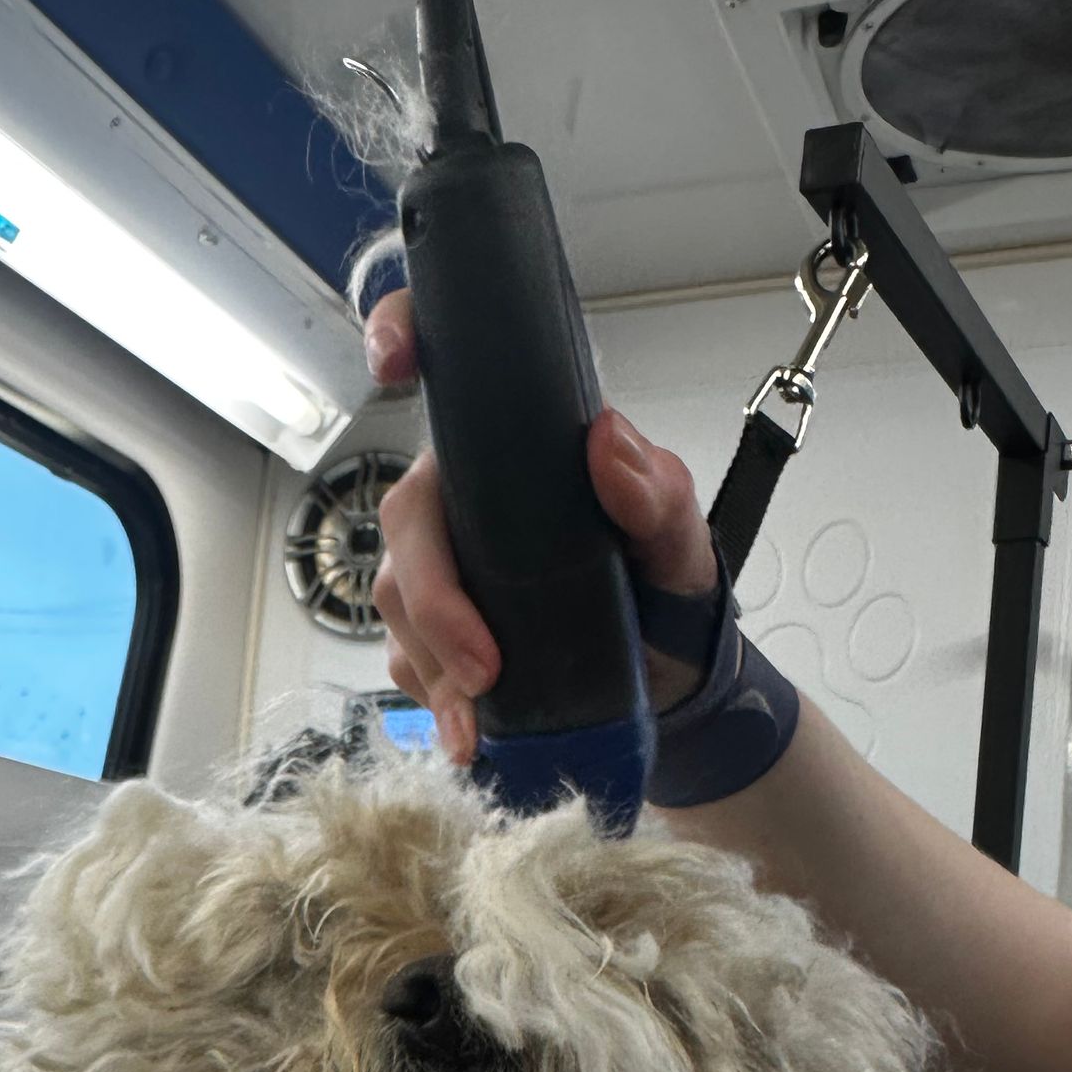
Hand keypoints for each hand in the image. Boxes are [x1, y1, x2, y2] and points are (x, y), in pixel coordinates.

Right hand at [364, 288, 719, 763]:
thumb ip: (654, 494)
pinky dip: (436, 703)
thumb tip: (607, 443)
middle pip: (407, 524)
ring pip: (396, 601)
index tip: (391, 361)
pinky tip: (469, 737)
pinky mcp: (438, 637)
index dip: (400, 334)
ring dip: (433, 665)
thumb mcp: (680, 542)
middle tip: (485, 667)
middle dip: (435, 599)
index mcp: (514, 449)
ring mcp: (445, 568)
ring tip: (479, 721)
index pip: (446, 367)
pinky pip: (410, 662)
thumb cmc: (667, 589)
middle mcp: (466, 499)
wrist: (668, 681)